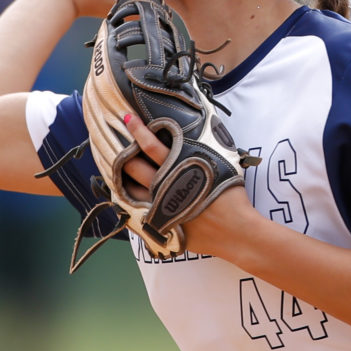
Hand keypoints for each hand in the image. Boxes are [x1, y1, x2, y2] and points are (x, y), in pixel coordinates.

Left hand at [120, 113, 258, 258]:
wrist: (236, 232)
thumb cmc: (232, 198)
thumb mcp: (222, 165)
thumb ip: (206, 149)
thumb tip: (202, 130)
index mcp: (180, 168)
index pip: (151, 145)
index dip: (138, 130)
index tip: (127, 118)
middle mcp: (164, 187)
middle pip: (134, 166)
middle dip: (122, 150)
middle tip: (114, 140)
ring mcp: (159, 208)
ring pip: (130, 189)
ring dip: (121, 177)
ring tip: (114, 167)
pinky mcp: (160, 225)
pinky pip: (136, 212)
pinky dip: (128, 202)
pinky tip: (123, 195)